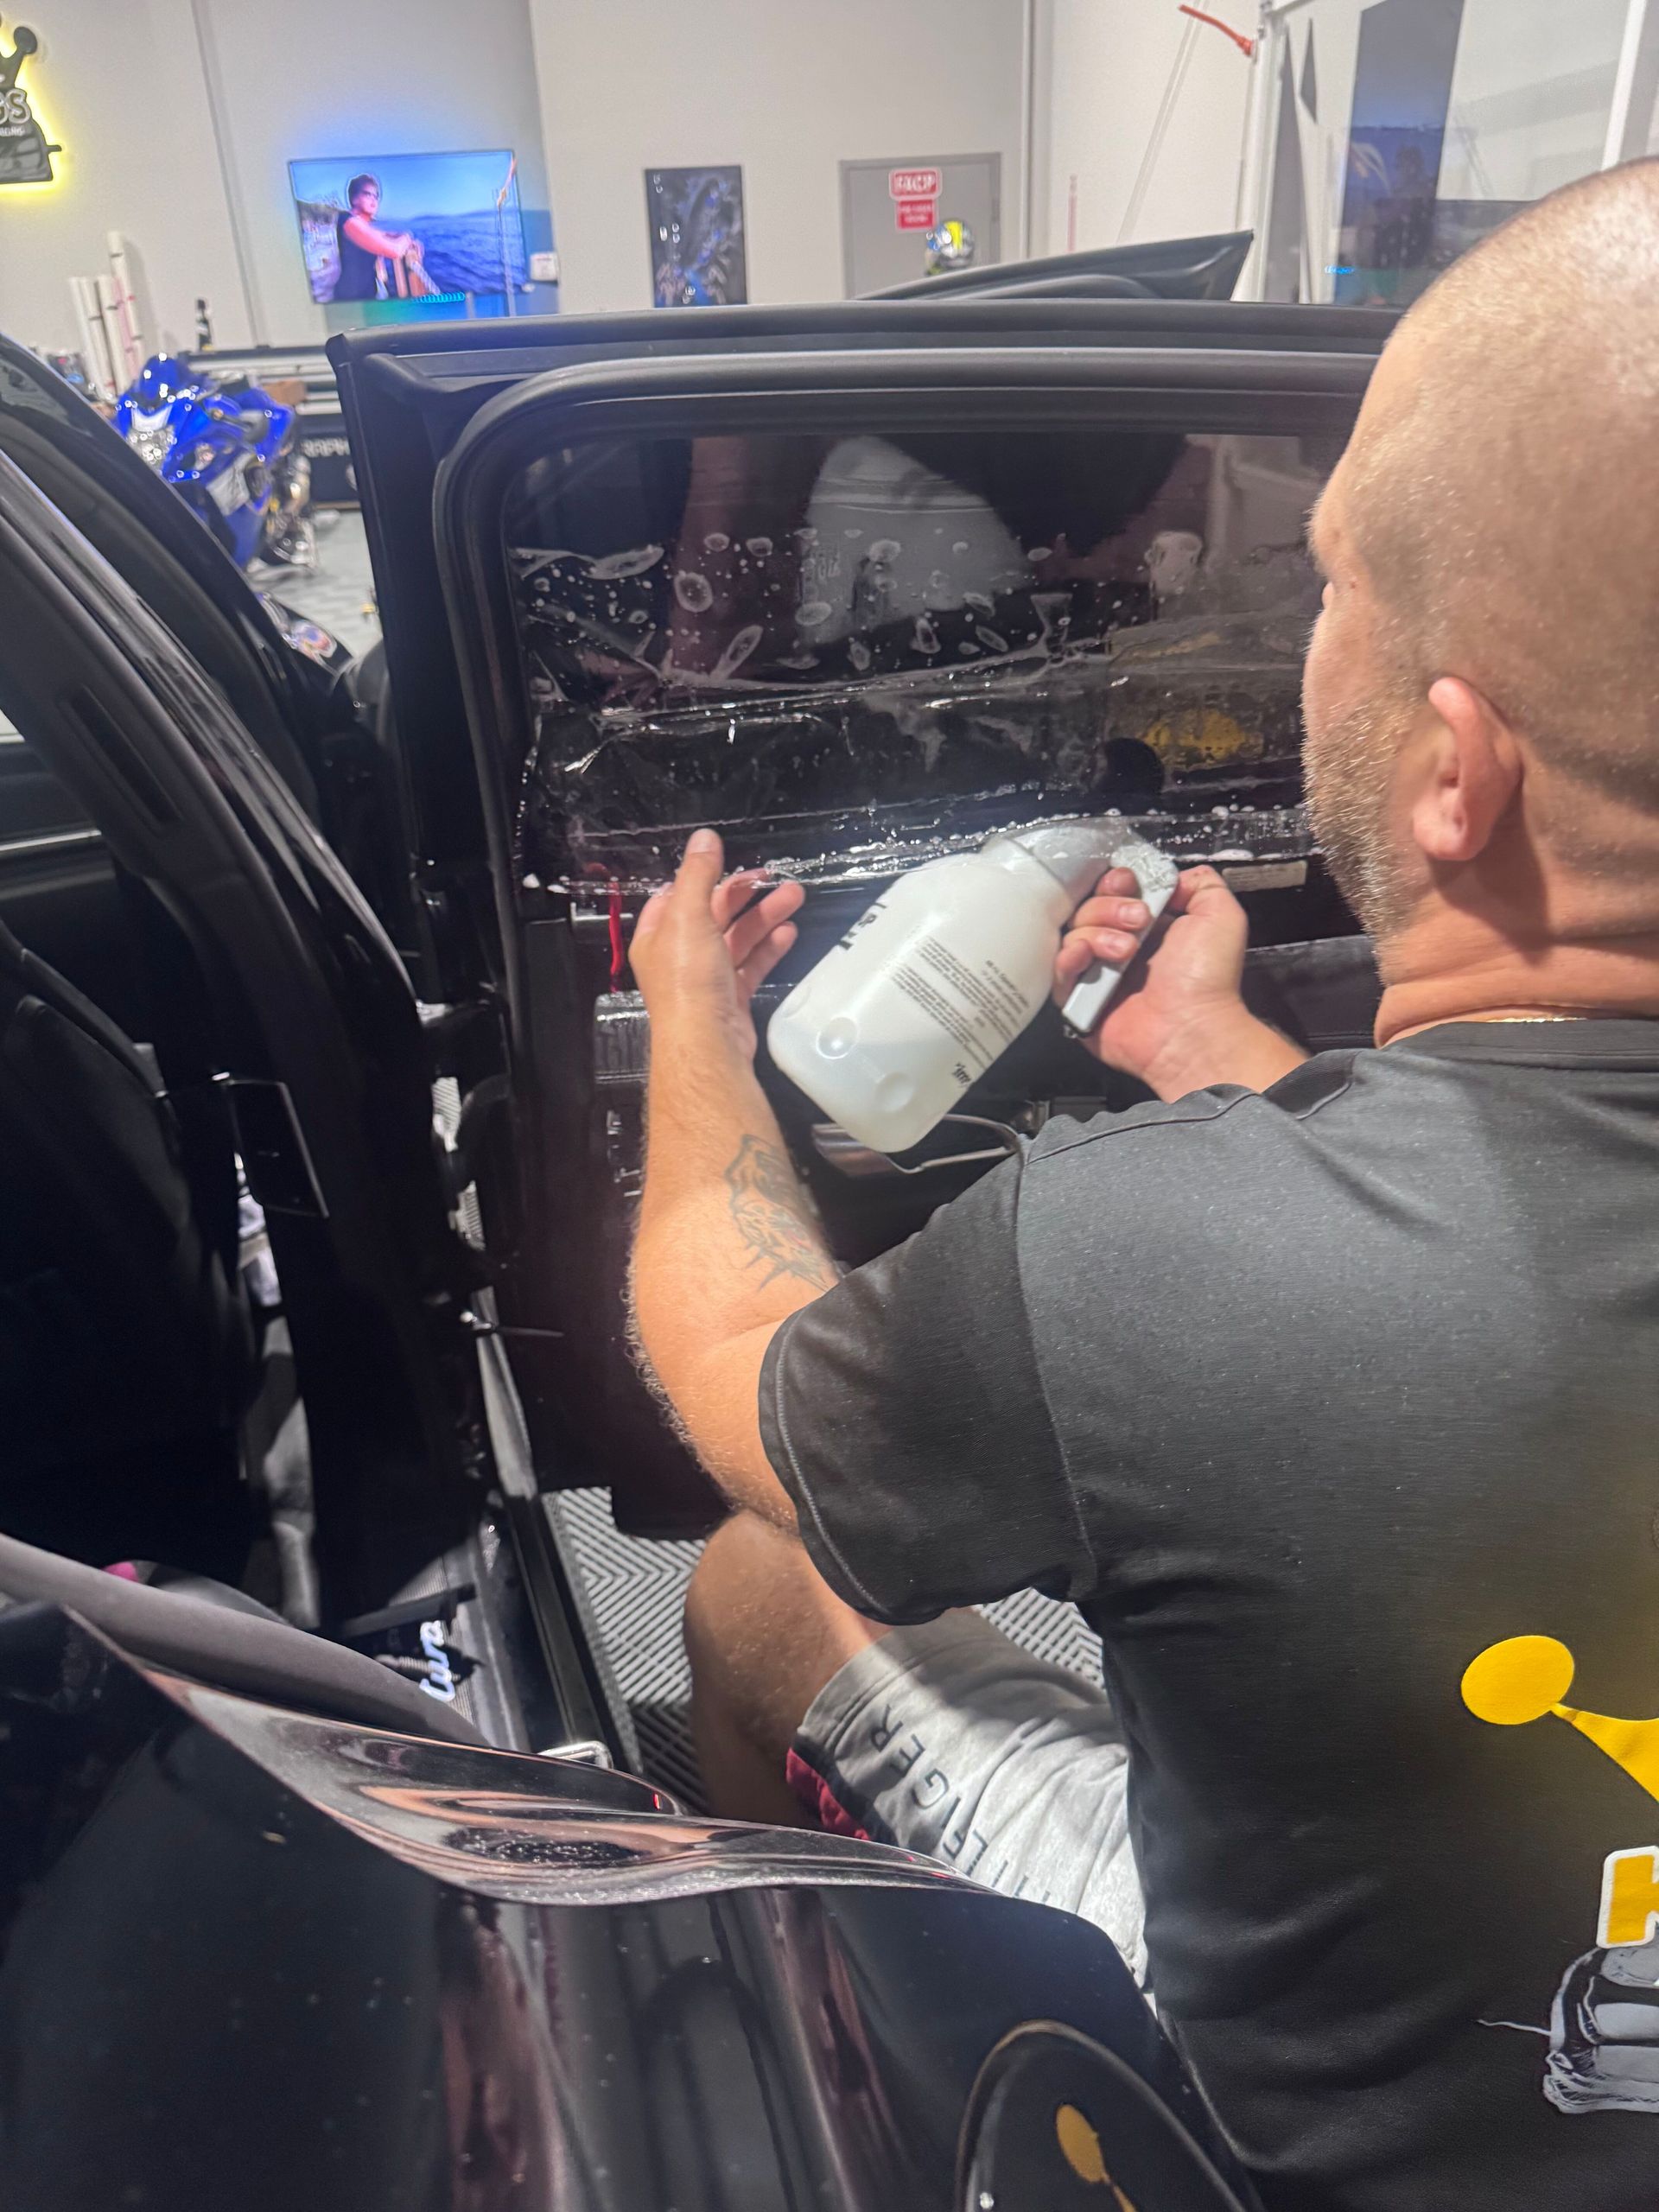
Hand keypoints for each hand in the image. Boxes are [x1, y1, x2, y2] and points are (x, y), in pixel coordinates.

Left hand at [630, 829, 804, 1061]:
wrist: (707, 1043)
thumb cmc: (688, 980)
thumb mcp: (689, 916)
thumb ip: (698, 874)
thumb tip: (704, 837)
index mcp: (657, 936)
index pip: (674, 896)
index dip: (699, 876)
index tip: (727, 860)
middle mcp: (677, 956)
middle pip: (712, 914)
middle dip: (744, 894)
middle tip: (774, 876)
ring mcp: (705, 979)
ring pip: (737, 938)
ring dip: (764, 916)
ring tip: (794, 896)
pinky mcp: (730, 998)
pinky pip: (751, 965)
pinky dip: (769, 947)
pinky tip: (788, 932)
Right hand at [1054, 864, 1301, 1098]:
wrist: (1193, 1029)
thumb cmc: (1208, 978)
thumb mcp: (1220, 915)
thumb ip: (1200, 884)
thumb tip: (1168, 878)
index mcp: (1149, 928)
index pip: (1113, 891)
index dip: (1116, 882)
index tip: (1130, 884)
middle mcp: (1120, 948)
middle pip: (1089, 907)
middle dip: (1110, 906)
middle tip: (1140, 922)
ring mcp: (1097, 975)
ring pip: (1073, 934)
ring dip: (1098, 933)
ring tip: (1126, 952)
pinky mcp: (1079, 1002)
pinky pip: (1059, 971)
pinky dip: (1069, 958)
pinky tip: (1086, 957)